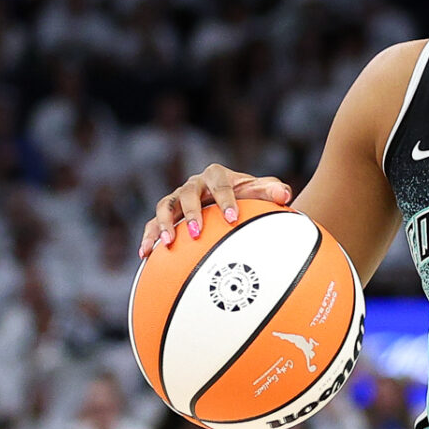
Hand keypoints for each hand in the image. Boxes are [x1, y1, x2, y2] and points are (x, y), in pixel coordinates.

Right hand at [139, 164, 293, 257]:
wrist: (231, 200)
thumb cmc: (248, 196)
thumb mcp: (261, 192)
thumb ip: (273, 190)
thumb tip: (284, 194)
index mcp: (216, 175)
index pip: (220, 185)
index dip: (226, 200)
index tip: (233, 218)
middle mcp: (193, 185)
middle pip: (187, 194)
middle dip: (192, 213)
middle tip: (198, 232)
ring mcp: (177, 198)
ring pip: (165, 206)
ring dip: (164, 224)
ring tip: (168, 243)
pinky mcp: (168, 214)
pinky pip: (153, 223)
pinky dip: (148, 236)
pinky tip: (145, 253)